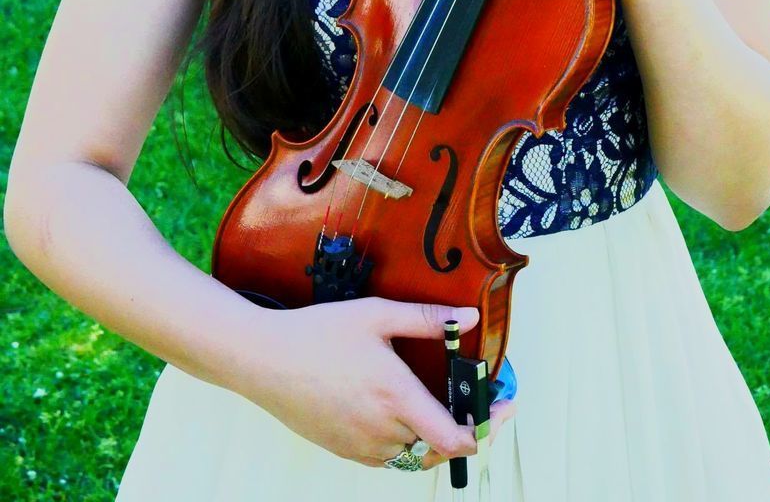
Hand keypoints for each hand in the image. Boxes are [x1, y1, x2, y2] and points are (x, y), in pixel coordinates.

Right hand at [235, 296, 515, 470]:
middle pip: (440, 450)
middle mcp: (382, 429)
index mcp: (396, 396)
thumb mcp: (376, 314)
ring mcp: (362, 446)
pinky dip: (405, 442)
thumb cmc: (318, 333)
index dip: (486, 429)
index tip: (502, 408)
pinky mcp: (345, 452)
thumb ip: (427, 318)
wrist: (264, 360)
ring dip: (434, 438)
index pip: (455, 437)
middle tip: (475, 404)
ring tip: (440, 406)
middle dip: (465, 430)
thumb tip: (469, 317)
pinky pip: (388, 458)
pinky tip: (400, 413)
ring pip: (414, 456)